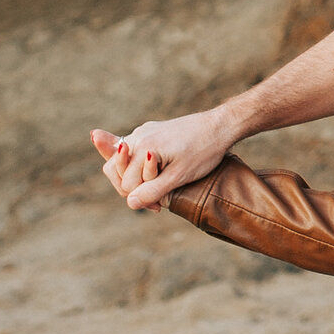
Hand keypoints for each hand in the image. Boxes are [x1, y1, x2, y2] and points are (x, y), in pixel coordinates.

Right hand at [90, 110, 237, 210]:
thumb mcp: (179, 176)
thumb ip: (153, 190)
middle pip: (113, 169)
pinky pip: (133, 152)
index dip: (140, 198)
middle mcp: (138, 136)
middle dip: (131, 188)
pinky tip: (156, 174)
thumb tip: (131, 204)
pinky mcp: (150, 131)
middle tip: (156, 202)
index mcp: (143, 147)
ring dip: (135, 178)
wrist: (220, 127)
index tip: (159, 206)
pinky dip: (140, 166)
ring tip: (157, 189)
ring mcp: (143, 131)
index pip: (125, 184)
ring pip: (120, 160)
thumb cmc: (203, 152)